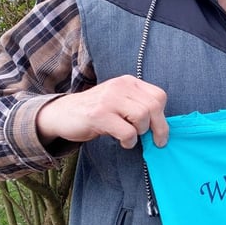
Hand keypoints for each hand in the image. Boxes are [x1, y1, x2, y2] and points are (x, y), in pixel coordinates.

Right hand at [36, 75, 168, 149]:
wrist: (63, 113)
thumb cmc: (97, 111)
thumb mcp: (120, 101)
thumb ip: (139, 106)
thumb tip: (163, 127)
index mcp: (129, 82)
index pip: (159, 96)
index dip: (163, 116)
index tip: (159, 130)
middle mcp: (120, 86)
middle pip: (154, 107)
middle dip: (159, 128)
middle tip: (155, 141)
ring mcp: (109, 99)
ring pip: (142, 117)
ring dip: (140, 133)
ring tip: (130, 137)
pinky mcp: (99, 115)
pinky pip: (127, 131)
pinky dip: (129, 141)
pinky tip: (123, 142)